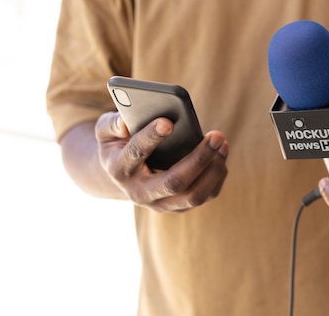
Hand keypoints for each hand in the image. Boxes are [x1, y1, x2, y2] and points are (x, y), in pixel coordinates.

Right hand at [95, 112, 228, 211]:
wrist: (123, 174)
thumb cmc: (118, 143)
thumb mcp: (106, 130)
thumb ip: (112, 123)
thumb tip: (125, 122)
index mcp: (119, 169)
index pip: (136, 154)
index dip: (151, 137)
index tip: (168, 121)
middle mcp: (139, 193)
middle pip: (174, 182)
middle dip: (199, 158)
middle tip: (216, 135)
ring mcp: (160, 203)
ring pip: (194, 195)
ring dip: (213, 169)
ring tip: (222, 143)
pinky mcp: (178, 206)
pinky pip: (205, 196)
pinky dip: (217, 175)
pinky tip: (221, 154)